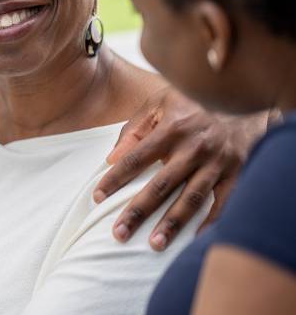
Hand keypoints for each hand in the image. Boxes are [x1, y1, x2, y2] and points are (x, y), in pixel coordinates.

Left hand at [93, 86, 268, 250]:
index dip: (114, 179)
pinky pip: (224, 203)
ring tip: (154, 244)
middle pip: (161, 185)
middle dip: (138, 211)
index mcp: (171, 128)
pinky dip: (211, 223)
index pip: (135, 158)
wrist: (247, 100)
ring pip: (192, 199)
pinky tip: (195, 240)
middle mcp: (194, 147)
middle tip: (118, 233)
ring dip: (173, 224)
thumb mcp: (160, 102)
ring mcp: (218, 162)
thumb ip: (134, 129)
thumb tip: (110, 158)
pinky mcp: (239, 172)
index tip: (97, 198)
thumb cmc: (194, 102)